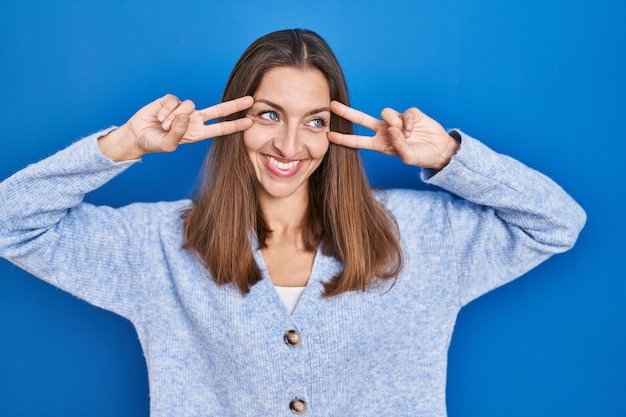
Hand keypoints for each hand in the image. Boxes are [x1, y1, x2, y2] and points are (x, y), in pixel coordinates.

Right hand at [99, 94, 253, 160]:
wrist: (137, 135)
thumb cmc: (154, 143)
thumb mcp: (167, 145)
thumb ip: (178, 134)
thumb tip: (186, 117)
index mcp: (198, 133)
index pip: (220, 128)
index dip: (234, 125)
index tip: (249, 122)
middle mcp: (194, 120)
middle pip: (218, 110)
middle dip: (234, 105)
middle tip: (250, 100)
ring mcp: (184, 110)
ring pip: (189, 106)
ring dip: (175, 117)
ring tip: (165, 126)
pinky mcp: (171, 101)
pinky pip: (174, 101)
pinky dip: (166, 110)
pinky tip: (159, 118)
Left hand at [327, 101, 459, 169]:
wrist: (440, 150)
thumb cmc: (422, 156)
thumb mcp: (408, 157)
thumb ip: (398, 145)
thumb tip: (392, 128)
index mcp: (380, 144)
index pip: (358, 141)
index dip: (344, 138)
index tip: (329, 135)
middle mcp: (385, 131)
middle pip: (361, 119)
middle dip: (346, 112)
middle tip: (332, 105)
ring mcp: (396, 121)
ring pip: (385, 113)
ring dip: (395, 123)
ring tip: (407, 134)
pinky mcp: (408, 114)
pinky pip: (403, 113)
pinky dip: (408, 121)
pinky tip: (413, 129)